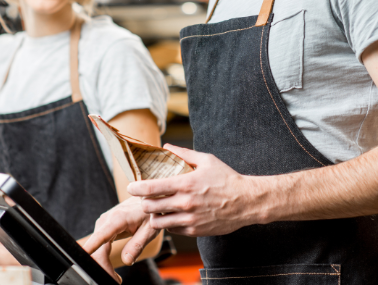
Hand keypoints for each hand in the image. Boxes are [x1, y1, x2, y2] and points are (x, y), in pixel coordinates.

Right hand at [83, 197, 157, 277]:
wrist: (148, 198)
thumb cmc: (150, 212)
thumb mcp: (150, 229)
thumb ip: (137, 245)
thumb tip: (127, 260)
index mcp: (117, 219)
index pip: (100, 236)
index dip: (91, 249)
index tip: (83, 258)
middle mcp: (106, 219)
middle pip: (98, 247)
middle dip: (104, 266)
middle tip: (116, 280)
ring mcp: (103, 222)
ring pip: (97, 247)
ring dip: (103, 262)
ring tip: (115, 277)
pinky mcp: (104, 226)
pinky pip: (99, 244)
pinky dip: (103, 256)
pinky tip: (110, 266)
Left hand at [129, 144, 262, 236]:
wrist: (246, 202)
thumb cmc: (227, 179)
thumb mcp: (207, 160)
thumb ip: (184, 154)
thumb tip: (166, 146)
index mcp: (186, 184)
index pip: (152, 188)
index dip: (136, 188)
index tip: (131, 187)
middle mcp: (186, 203)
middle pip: (150, 207)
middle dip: (144, 202)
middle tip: (145, 199)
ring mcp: (190, 218)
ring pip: (158, 222)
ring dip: (154, 216)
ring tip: (157, 209)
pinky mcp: (195, 230)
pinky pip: (173, 229)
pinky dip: (169, 223)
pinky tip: (172, 216)